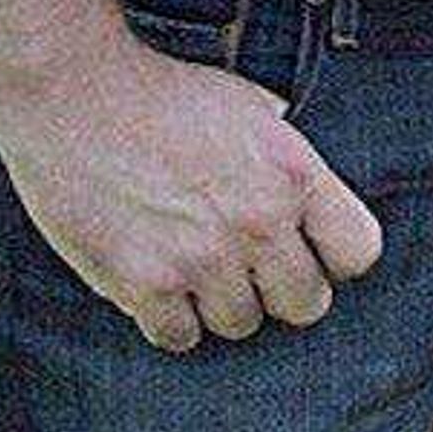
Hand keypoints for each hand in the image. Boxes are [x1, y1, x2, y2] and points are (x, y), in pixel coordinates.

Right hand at [0, 39, 383, 352]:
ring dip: (223, 305)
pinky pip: (179, 338)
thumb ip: (287, 161)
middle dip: (282, 289)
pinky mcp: (143, 283)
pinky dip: (170, 320)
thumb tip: (308, 198)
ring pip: (241, 324)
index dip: (336, 258)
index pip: (359, 252)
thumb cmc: (163, 95)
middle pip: (306, 303)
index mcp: (295, 174)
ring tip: (198, 269)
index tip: (312, 252)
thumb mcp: (254, 109)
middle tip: (252, 270)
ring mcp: (201, 257)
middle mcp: (258, 222)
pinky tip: (159, 286)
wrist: (74, 93)